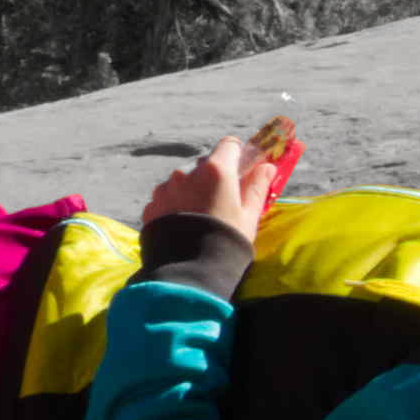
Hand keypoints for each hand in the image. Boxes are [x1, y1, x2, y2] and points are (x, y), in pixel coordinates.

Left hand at [145, 125, 285, 248]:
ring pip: (183, 180)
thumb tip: (267, 167)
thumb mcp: (249, 216)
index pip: (229, 145)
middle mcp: (186, 172)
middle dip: (214, 177)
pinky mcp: (151, 205)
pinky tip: (183, 227)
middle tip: (222, 202)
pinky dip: (175, 206)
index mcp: (215, 170)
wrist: (189, 273)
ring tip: (200, 219)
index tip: (241, 171)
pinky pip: (167, 198)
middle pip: (205, 164)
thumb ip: (257, 187)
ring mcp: (165, 188)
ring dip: (192, 191)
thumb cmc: (226, 241)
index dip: (237, 156)